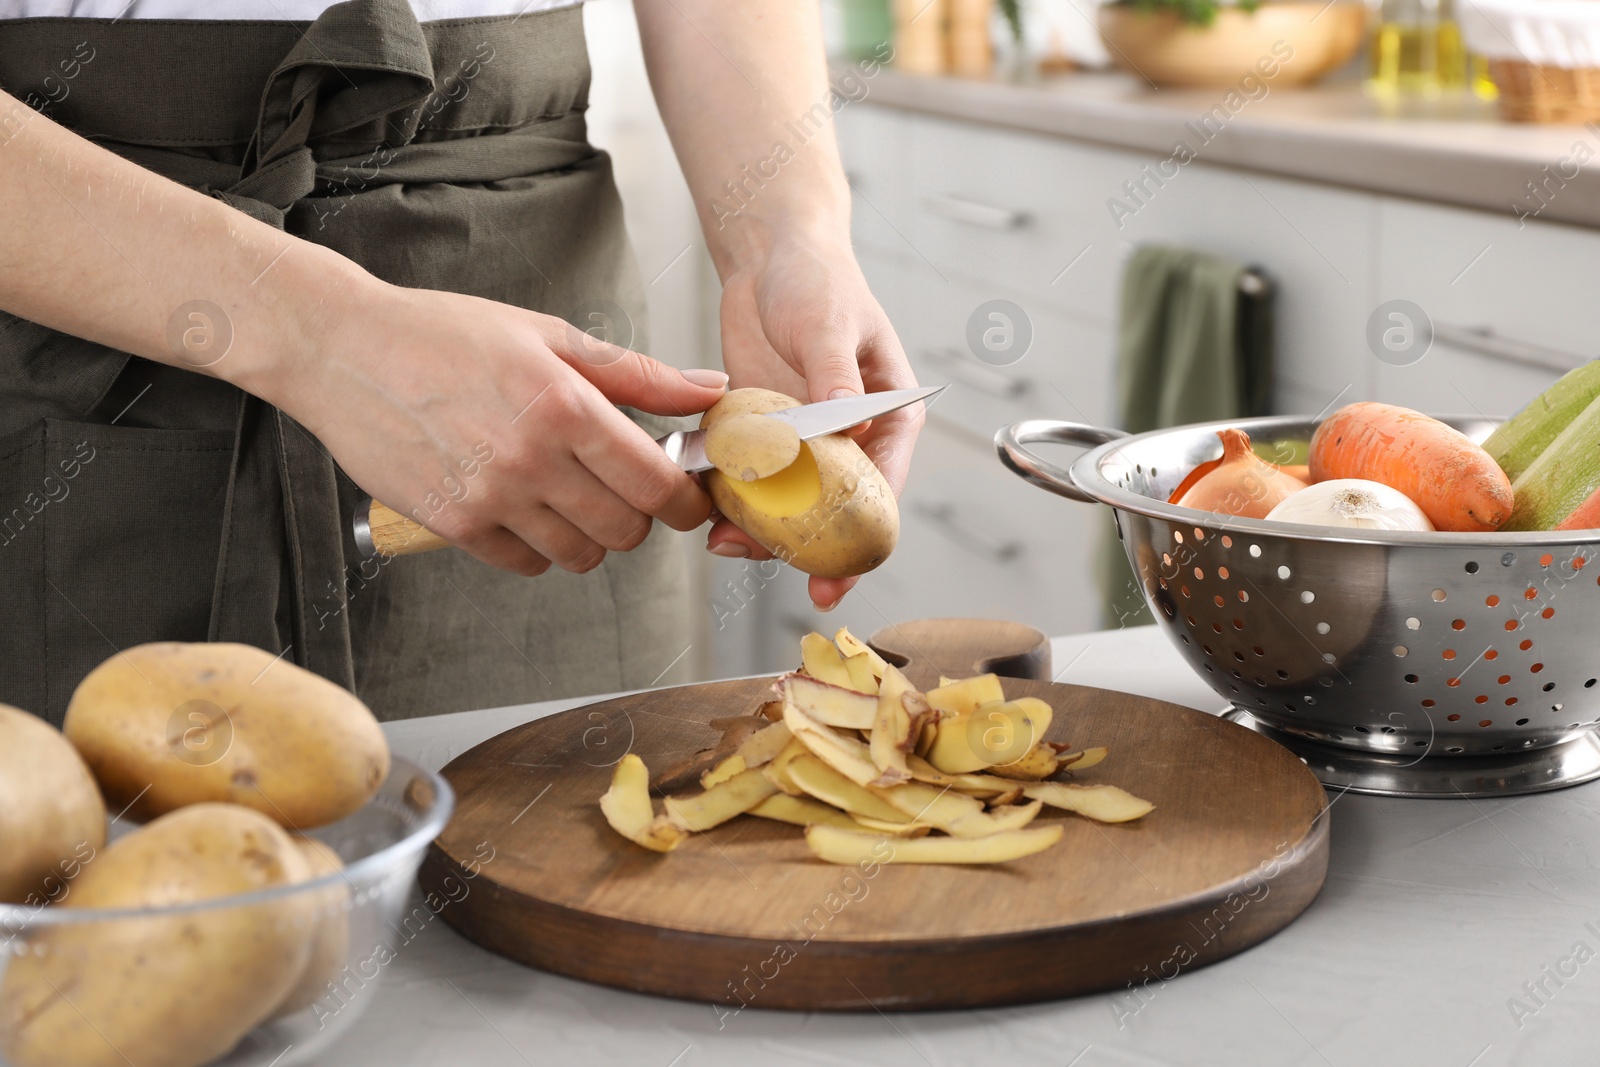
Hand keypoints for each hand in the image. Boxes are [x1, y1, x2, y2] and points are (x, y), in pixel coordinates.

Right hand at [261, 275, 728, 576]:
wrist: (343, 350)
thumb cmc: (443, 334)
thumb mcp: (549, 335)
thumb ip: (637, 375)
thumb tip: (709, 391)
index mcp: (564, 406)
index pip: (656, 484)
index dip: (683, 498)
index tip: (684, 493)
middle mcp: (531, 459)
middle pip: (626, 530)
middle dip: (639, 515)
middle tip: (623, 487)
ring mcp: (490, 499)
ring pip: (581, 555)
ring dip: (590, 533)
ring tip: (570, 493)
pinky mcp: (454, 525)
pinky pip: (526, 564)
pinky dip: (540, 547)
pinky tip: (527, 508)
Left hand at [707, 231, 921, 608]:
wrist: (770, 255)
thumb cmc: (818, 278)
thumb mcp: (829, 325)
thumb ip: (835, 378)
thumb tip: (847, 429)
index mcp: (889, 421)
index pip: (882, 491)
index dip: (860, 539)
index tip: (835, 575)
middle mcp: (851, 441)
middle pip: (833, 512)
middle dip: (801, 545)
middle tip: (763, 560)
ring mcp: (805, 443)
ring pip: (788, 504)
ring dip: (759, 527)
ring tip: (724, 540)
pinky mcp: (764, 436)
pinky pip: (751, 479)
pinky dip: (731, 497)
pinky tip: (708, 509)